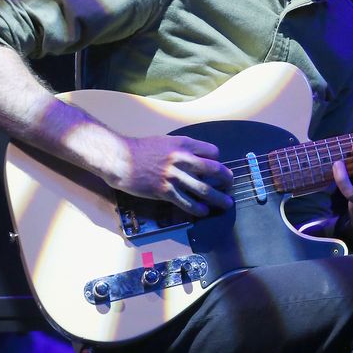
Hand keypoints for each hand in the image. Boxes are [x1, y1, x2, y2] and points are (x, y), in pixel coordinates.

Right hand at [112, 134, 233, 216]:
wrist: (122, 159)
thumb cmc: (141, 149)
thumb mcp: (166, 142)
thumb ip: (182, 150)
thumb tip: (197, 160)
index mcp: (183, 144)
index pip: (212, 152)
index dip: (218, 160)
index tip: (218, 168)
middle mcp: (182, 159)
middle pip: (214, 170)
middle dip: (226, 179)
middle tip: (230, 185)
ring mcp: (174, 176)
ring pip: (204, 189)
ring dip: (218, 198)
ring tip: (226, 203)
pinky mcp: (165, 191)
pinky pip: (187, 202)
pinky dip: (198, 208)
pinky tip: (204, 211)